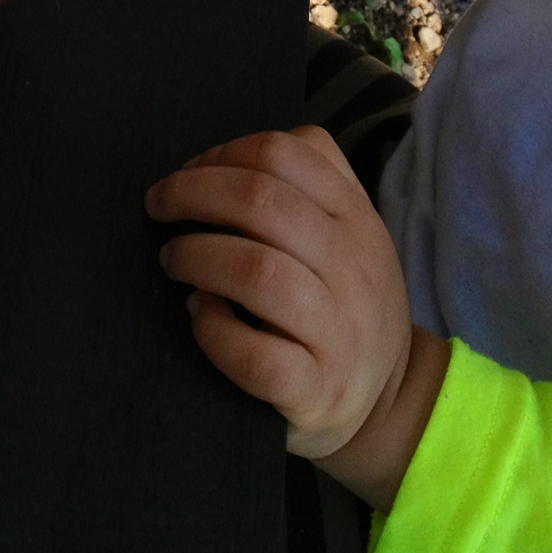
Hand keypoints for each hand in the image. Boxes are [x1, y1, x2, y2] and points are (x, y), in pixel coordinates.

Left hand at [146, 127, 412, 459]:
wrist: (392, 399)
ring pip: (256, 271)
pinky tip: (201, 317)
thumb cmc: (345, 303)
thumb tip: (209, 169)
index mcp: (357, 218)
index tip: (189, 172)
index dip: (223, 153)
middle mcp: (355, 266)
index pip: (288, 154)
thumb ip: (303, 192)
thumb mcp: (350, 235)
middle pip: (262, 201)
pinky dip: (213, 331)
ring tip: (174, 261)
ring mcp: (339, 329)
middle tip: (159, 207)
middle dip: (192, 194)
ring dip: (197, 257)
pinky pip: (254, 355)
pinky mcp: (317, 389)